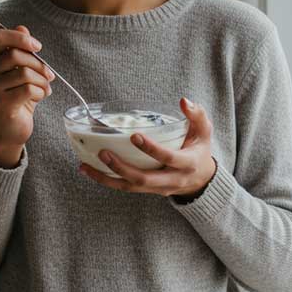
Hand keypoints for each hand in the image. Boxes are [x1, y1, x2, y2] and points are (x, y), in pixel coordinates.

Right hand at [0, 25, 55, 166]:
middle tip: (49, 75)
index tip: (38, 47)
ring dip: (42, 81)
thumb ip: (22, 49)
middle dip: (39, 64)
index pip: (0, 37)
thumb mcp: (23, 70)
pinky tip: (41, 98)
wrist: (13, 126)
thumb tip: (22, 27)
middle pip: (15, 55)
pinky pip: (28, 90)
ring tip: (45, 88)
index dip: (21, 38)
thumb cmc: (20, 95)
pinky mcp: (1, 104)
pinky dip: (41, 93)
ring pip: (24, 73)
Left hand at [78, 97, 217, 200]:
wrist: (201, 179)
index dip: (151, 149)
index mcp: (187, 163)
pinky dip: (107, 181)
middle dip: (122, 167)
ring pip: (131, 187)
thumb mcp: (204, 131)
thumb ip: (196, 114)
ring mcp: (158, 188)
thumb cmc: (200, 149)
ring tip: (86, 166)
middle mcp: (172, 179)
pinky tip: (90, 170)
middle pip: (144, 179)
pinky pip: (126, 188)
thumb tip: (183, 101)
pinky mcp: (148, 191)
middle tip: (104, 153)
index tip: (134, 136)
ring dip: (107, 178)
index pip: (168, 157)